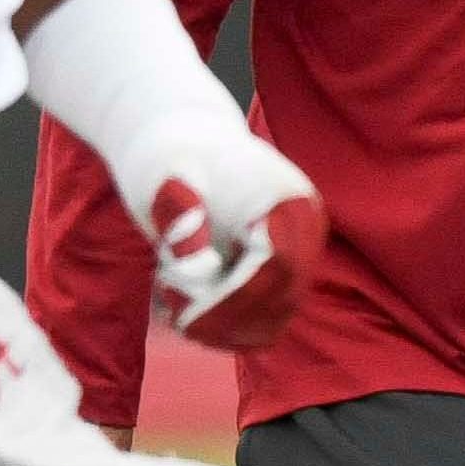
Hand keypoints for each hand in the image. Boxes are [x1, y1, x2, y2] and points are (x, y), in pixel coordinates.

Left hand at [135, 130, 325, 349]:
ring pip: (272, 321)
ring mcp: (298, 250)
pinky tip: (187, 301)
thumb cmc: (169, 154)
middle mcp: (305, 226)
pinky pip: (261, 321)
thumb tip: (197, 258)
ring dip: (221, 326)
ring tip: (174, 292)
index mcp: (288, 198)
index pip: (278, 271)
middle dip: (222, 317)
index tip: (181, 311)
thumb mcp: (159, 176)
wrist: (181, 139)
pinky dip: (224, 325)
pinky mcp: (281, 270)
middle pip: (279, 302)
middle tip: (168, 298)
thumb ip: (176, 215)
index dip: (231, 303)